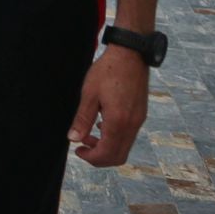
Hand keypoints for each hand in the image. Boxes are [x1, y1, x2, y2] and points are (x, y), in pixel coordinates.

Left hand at [67, 44, 148, 165]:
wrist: (130, 55)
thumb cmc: (108, 71)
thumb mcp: (89, 94)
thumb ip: (82, 119)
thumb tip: (73, 138)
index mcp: (118, 121)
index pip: (107, 154)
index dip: (91, 157)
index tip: (78, 149)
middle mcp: (132, 124)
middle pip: (118, 157)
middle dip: (99, 157)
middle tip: (82, 146)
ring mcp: (139, 120)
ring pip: (125, 147)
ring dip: (107, 147)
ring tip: (89, 134)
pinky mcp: (141, 114)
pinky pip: (129, 136)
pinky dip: (115, 138)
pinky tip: (102, 124)